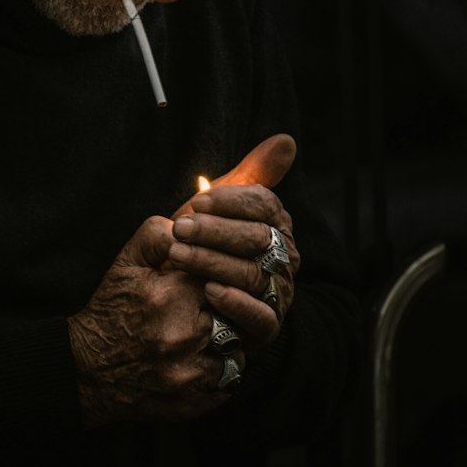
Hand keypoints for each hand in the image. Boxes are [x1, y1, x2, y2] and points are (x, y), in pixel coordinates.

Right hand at [67, 216, 238, 428]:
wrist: (86, 370)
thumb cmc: (110, 311)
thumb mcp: (126, 264)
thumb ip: (158, 235)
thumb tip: (189, 224)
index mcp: (171, 296)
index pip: (221, 275)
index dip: (214, 277)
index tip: (203, 283)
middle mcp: (184, 335)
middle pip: (234, 312)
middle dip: (224, 309)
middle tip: (204, 310)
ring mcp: (191, 373)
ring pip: (237, 349)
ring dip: (224, 342)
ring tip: (200, 337)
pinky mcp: (193, 400)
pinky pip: (229, 381)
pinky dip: (219, 371)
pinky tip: (197, 360)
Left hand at [167, 133, 299, 349]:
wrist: (196, 305)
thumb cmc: (209, 249)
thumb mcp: (221, 211)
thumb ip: (249, 176)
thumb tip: (286, 141)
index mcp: (276, 225)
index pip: (265, 205)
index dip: (232, 201)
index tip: (198, 201)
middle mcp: (283, 257)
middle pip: (258, 237)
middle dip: (217, 230)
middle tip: (181, 228)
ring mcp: (278, 292)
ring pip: (254, 273)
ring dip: (214, 262)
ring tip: (180, 256)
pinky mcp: (267, 326)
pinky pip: (260, 315)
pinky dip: (235, 302)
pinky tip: (208, 291)